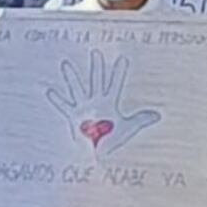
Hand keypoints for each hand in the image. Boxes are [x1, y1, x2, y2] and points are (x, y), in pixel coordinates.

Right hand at [45, 53, 160, 156]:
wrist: (98, 154)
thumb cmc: (112, 141)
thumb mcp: (128, 128)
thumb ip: (141, 120)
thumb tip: (158, 115)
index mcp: (109, 103)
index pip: (115, 85)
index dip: (119, 73)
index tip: (122, 59)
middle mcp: (96, 103)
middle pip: (96, 82)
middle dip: (96, 68)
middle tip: (96, 52)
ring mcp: (84, 109)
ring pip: (78, 89)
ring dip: (72, 78)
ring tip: (66, 64)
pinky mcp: (74, 117)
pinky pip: (64, 106)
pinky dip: (57, 100)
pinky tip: (49, 90)